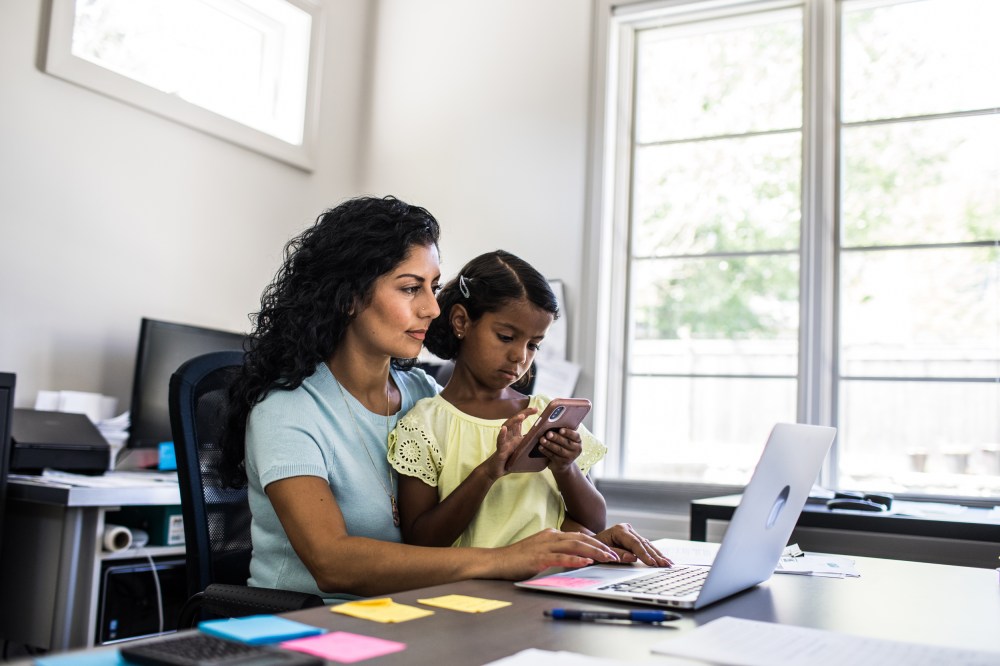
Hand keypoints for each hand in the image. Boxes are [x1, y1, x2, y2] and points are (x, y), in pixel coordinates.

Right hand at [482, 407, 536, 479]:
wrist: (498, 470)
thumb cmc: (510, 459)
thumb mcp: (522, 449)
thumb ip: (529, 442)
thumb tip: (543, 437)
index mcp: (515, 435)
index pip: (520, 421)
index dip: (527, 413)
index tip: (536, 409)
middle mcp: (509, 435)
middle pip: (514, 421)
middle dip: (523, 413)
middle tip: (533, 409)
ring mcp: (504, 442)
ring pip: (507, 427)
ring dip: (514, 421)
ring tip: (521, 416)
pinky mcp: (500, 450)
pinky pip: (500, 441)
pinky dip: (502, 434)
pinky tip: (503, 429)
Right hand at [491, 528, 621, 579]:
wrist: (496, 561)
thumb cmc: (518, 559)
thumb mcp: (541, 551)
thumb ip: (557, 551)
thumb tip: (575, 557)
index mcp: (552, 535)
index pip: (580, 537)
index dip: (598, 543)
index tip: (612, 551)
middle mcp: (550, 537)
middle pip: (581, 539)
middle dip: (602, 547)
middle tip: (617, 555)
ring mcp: (544, 547)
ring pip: (574, 546)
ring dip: (594, 552)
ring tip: (608, 558)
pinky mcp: (538, 558)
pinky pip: (560, 557)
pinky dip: (575, 559)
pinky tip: (586, 562)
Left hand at [537, 427, 582, 473]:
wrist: (562, 464)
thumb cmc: (563, 446)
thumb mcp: (566, 440)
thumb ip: (562, 433)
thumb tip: (552, 422)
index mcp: (578, 441)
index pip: (575, 436)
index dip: (568, 433)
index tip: (560, 430)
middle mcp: (576, 450)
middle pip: (566, 442)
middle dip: (556, 438)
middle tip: (548, 434)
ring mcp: (569, 458)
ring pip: (559, 450)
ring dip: (549, 444)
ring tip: (542, 440)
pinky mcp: (561, 463)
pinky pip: (553, 456)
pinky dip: (546, 451)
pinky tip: (541, 447)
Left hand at [593, 523, 672, 566]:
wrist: (590, 542)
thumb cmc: (594, 548)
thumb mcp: (602, 552)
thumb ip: (617, 554)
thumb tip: (633, 557)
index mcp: (619, 530)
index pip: (635, 543)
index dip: (644, 554)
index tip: (652, 563)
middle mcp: (627, 529)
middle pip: (644, 544)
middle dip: (656, 556)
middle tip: (665, 565)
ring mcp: (632, 533)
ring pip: (648, 545)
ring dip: (659, 555)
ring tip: (669, 563)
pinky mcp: (635, 539)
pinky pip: (646, 546)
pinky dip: (655, 554)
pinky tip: (664, 559)